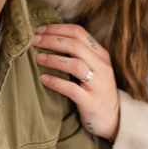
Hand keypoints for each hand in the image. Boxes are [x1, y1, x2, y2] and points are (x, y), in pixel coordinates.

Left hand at [32, 24, 120, 140]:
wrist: (113, 120)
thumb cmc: (97, 90)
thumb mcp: (94, 68)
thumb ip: (79, 54)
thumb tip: (51, 38)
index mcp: (102, 55)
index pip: (80, 33)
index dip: (58, 28)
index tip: (40, 29)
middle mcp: (103, 67)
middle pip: (76, 45)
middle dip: (52, 40)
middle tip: (34, 41)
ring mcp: (99, 86)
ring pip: (76, 65)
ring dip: (53, 59)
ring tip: (38, 58)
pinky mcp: (92, 103)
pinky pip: (71, 89)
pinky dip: (56, 82)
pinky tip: (43, 79)